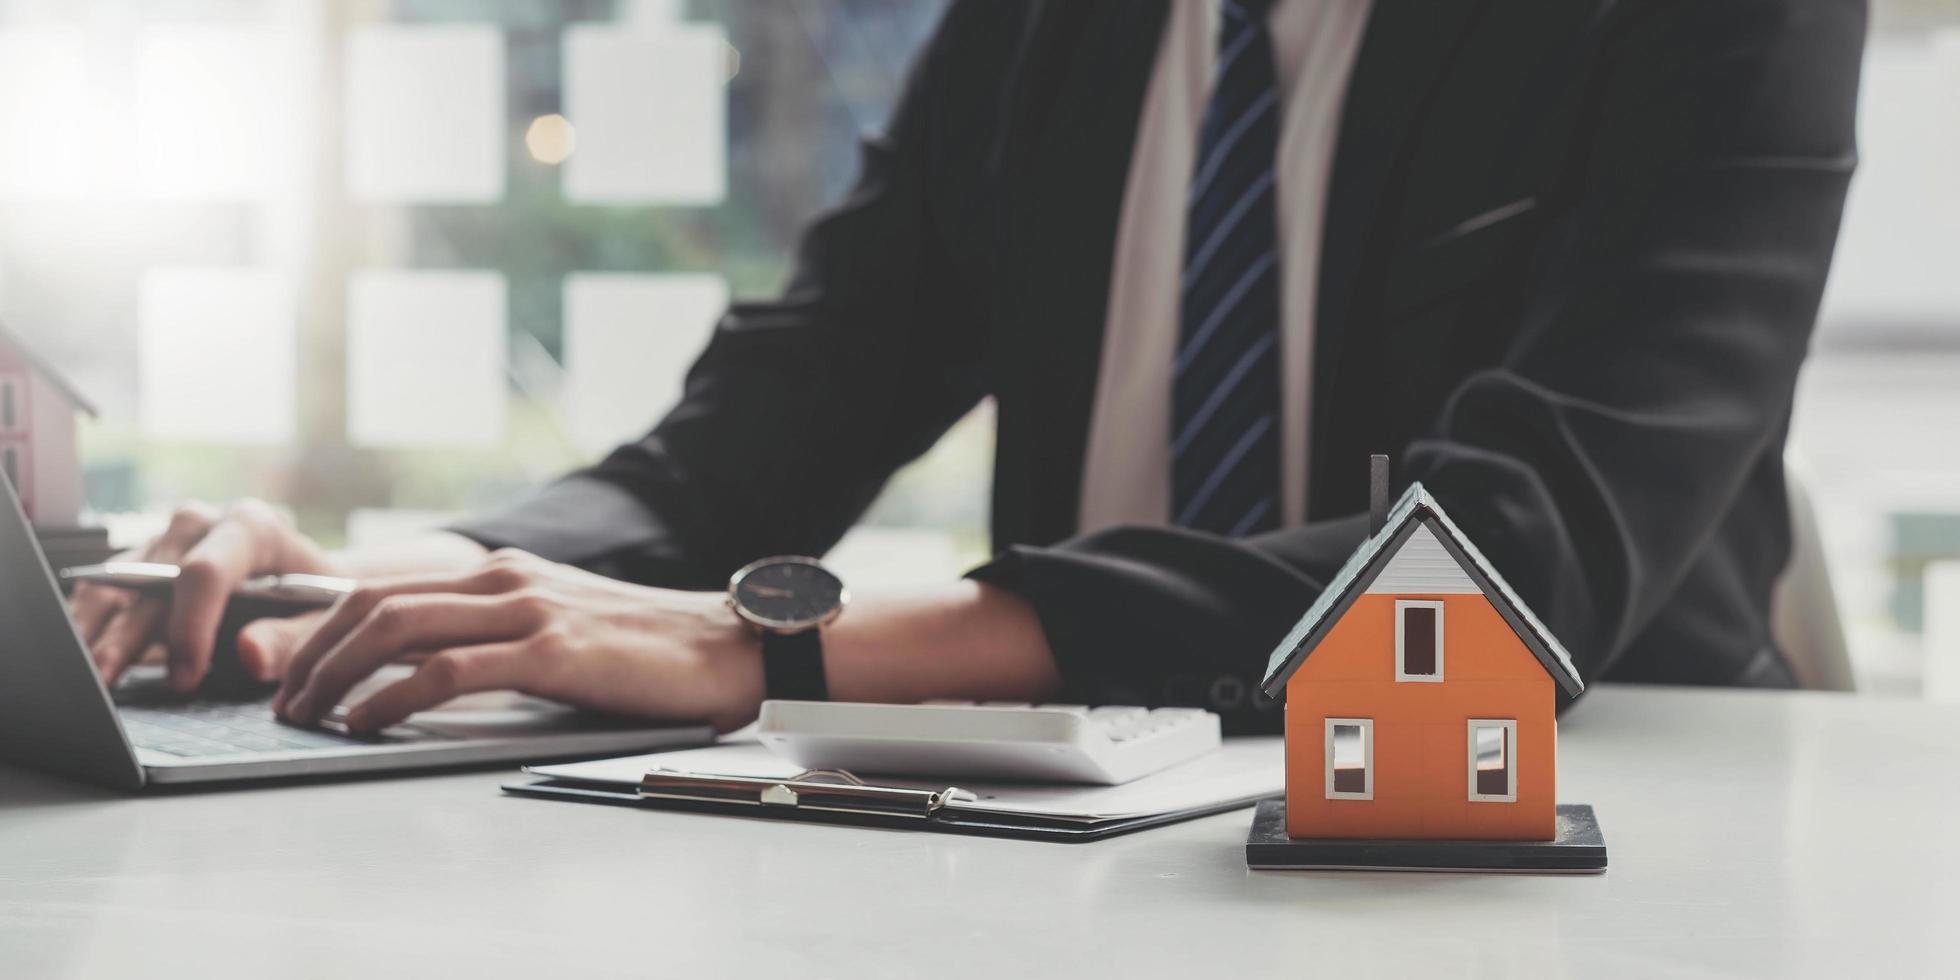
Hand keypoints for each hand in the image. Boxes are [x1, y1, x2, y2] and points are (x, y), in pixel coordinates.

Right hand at [68, 499, 337, 690]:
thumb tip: (250, 654)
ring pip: (119, 581)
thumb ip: (291, 639)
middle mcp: (201, 523)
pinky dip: (92, 622)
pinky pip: (107, 587)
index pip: (207, 571)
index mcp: (251, 527)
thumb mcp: (321, 621)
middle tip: (107, 683)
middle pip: (152, 578)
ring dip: (98, 630)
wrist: (312, 578)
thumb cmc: (318, 600)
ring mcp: (167, 538)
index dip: (191, 626)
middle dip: (129, 636)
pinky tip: (82, 656)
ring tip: (87, 677)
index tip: (186, 677)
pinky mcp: (142, 559)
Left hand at [273, 549, 764, 733]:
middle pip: (373, 602)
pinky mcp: (549, 651)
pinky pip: (446, 671)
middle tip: (281, 698)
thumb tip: (436, 674)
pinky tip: (364, 722)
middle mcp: (506, 579)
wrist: (728, 646)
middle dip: (310, 651)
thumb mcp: (563, 626)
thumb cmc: (651, 652)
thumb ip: (504, 635)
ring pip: (396, 629)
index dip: (323, 626)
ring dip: (334, 674)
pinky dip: (390, 697)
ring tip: (305, 714)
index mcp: (505, 572)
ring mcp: (527, 610)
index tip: (292, 670)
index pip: (388, 587)